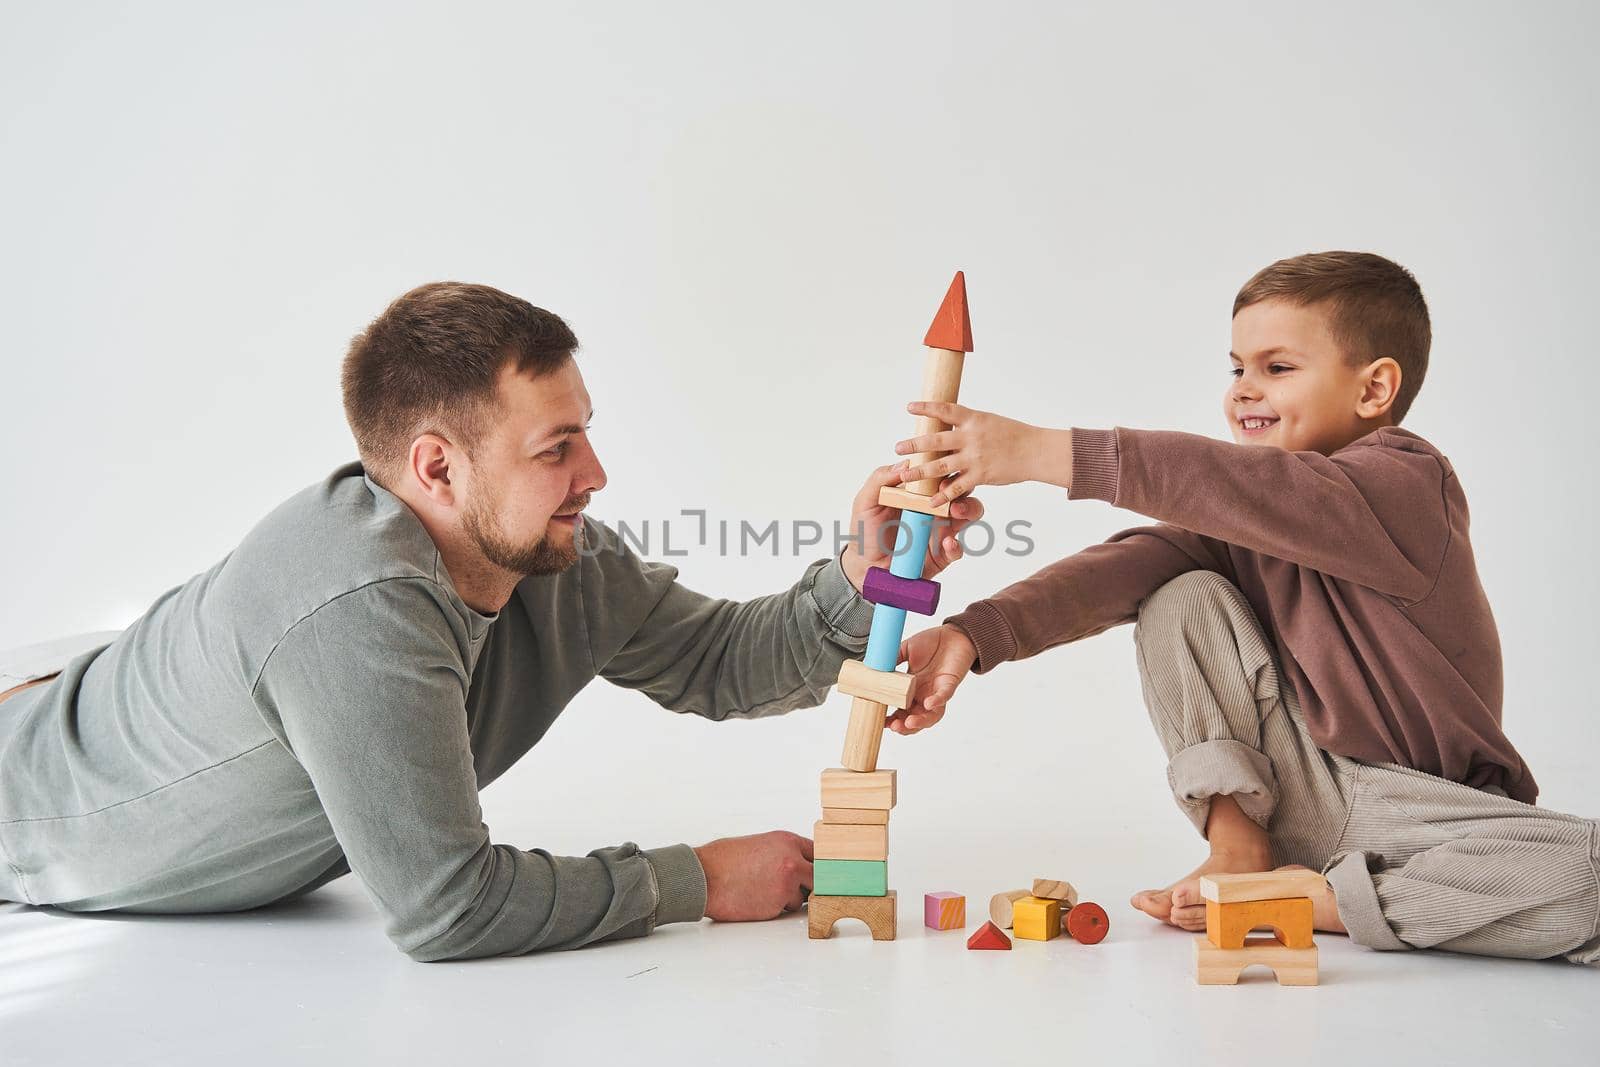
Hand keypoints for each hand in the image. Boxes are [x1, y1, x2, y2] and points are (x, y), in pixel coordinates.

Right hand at [694, 830, 812, 920]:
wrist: (704, 877)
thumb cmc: (724, 860)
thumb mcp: (760, 844)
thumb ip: (783, 852)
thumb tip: (799, 863)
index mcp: (787, 841)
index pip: (818, 853)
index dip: (815, 865)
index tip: (815, 872)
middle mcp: (792, 860)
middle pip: (819, 877)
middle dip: (808, 883)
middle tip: (792, 886)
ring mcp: (787, 883)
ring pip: (803, 896)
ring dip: (789, 897)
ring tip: (762, 890)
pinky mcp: (778, 903)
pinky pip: (786, 909)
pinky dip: (775, 907)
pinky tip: (757, 898)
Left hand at [840, 463, 984, 592]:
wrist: (865, 565)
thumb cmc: (866, 531)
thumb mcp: (866, 501)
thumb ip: (880, 479)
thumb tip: (904, 464)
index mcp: (918, 493)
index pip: (939, 474)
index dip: (944, 468)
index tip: (940, 469)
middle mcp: (934, 508)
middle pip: (960, 490)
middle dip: (962, 487)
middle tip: (949, 489)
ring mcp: (941, 530)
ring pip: (969, 514)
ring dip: (968, 509)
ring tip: (956, 512)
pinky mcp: (942, 554)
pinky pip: (957, 549)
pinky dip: (956, 546)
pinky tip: (947, 544)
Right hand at [887, 624, 977, 733]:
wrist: (953, 633)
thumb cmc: (932, 642)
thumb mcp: (906, 649)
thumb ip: (892, 658)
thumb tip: (874, 665)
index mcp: (912, 688)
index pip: (901, 709)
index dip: (892, 718)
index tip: (880, 721)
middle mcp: (924, 694)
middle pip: (915, 718)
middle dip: (904, 726)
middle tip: (893, 726)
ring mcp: (937, 691)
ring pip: (931, 715)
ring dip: (920, 721)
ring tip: (909, 723)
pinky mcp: (949, 683)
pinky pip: (944, 696)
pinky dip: (937, 702)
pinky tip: (928, 704)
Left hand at [895, 401, 1072, 506]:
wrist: (1036, 451)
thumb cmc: (1015, 435)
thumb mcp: (990, 421)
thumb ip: (969, 424)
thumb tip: (948, 422)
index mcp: (974, 419)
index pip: (945, 410)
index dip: (926, 407)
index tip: (909, 407)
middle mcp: (971, 436)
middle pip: (935, 439)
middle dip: (914, 444)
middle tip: (897, 447)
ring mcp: (975, 457)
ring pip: (940, 464)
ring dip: (920, 471)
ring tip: (904, 475)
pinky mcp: (981, 475)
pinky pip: (957, 487)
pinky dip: (943, 495)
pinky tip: (930, 500)